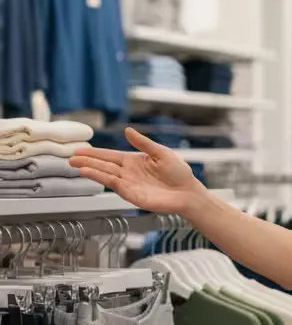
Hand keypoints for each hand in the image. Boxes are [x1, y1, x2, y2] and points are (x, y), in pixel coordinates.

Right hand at [69, 128, 206, 214]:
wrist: (188, 192)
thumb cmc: (179, 173)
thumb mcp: (161, 153)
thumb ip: (143, 143)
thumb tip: (127, 130)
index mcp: (134, 161)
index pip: (110, 156)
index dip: (95, 153)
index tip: (79, 150)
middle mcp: (128, 172)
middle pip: (103, 165)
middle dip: (87, 161)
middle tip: (70, 158)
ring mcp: (128, 184)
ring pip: (105, 175)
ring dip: (91, 170)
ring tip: (76, 165)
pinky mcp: (131, 195)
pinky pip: (114, 185)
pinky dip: (101, 179)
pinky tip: (90, 174)